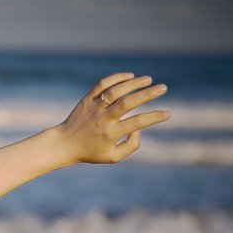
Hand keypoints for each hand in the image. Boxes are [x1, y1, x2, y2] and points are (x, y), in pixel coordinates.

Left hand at [54, 72, 170, 164]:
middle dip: (147, 94)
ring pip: (115, 91)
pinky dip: (116, 78)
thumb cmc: (92, 151)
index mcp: (111, 134)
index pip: (136, 123)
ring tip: (149, 79)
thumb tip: (140, 128)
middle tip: (163, 88)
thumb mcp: (113, 157)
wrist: (64, 144)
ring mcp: (94, 108)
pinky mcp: (87, 99)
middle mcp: (103, 119)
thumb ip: (131, 146)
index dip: (154, 117)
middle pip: (127, 103)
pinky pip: (102, 85)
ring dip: (133, 83)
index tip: (168, 114)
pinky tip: (130, 76)